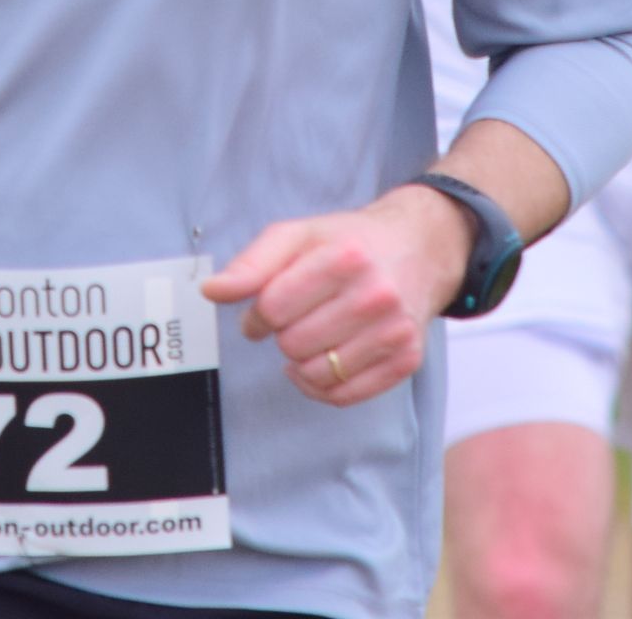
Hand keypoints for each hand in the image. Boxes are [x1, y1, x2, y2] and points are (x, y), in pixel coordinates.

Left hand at [200, 186, 469, 406]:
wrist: (419, 248)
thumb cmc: (349, 242)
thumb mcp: (298, 236)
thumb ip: (252, 263)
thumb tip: (212, 291)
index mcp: (344, 258)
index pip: (273, 308)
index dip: (259, 313)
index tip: (267, 308)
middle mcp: (375, 296)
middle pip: (293, 344)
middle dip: (284, 333)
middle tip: (297, 317)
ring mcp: (394, 331)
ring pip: (316, 374)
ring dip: (302, 360)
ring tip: (313, 334)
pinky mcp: (406, 360)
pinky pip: (344, 396)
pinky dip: (322, 386)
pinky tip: (322, 361)